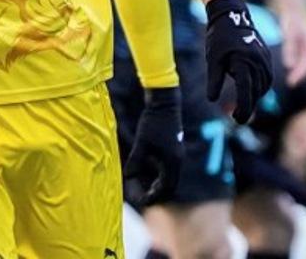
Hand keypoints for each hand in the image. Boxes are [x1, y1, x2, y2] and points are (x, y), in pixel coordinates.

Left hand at [123, 87, 183, 205]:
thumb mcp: (142, 142)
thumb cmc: (152, 122)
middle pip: (171, 184)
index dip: (155, 196)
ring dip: (160, 185)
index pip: (167, 187)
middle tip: (144, 199)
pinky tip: (150, 174)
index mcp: (172, 162)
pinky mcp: (173, 148)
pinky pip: (169, 168)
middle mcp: (177, 160)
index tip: (143, 202)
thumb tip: (128, 176)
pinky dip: (161, 175)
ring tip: (147, 191)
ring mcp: (177, 154)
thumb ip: (136, 160)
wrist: (164, 104)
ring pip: (170, 176)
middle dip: (158, 194)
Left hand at [205, 0, 272, 122]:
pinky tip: (252, 91)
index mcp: (243, 63)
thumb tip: (211, 100)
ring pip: (264, 86)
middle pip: (256, 91)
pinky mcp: (267, 57)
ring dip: (255, 97)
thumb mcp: (213, 60)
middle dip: (248, 106)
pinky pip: (267, 77)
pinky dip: (260, 87)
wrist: (232, 16)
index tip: (237, 120)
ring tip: (245, 106)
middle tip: (239, 118)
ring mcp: (265, 60)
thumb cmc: (218, 38)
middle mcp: (257, 63)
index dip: (242, 108)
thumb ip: (214, 80)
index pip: (245, 92)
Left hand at [276, 0, 305, 86]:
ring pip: (304, 60)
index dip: (299, 75)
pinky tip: (289, 66)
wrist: (292, 5)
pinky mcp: (302, 40)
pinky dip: (296, 62)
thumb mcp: (289, 35)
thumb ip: (289, 49)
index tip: (291, 83)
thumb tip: (289, 66)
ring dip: (298, 69)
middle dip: (299, 74)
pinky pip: (300, 55)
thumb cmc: (291, 20)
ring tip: (290, 79)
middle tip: (290, 84)